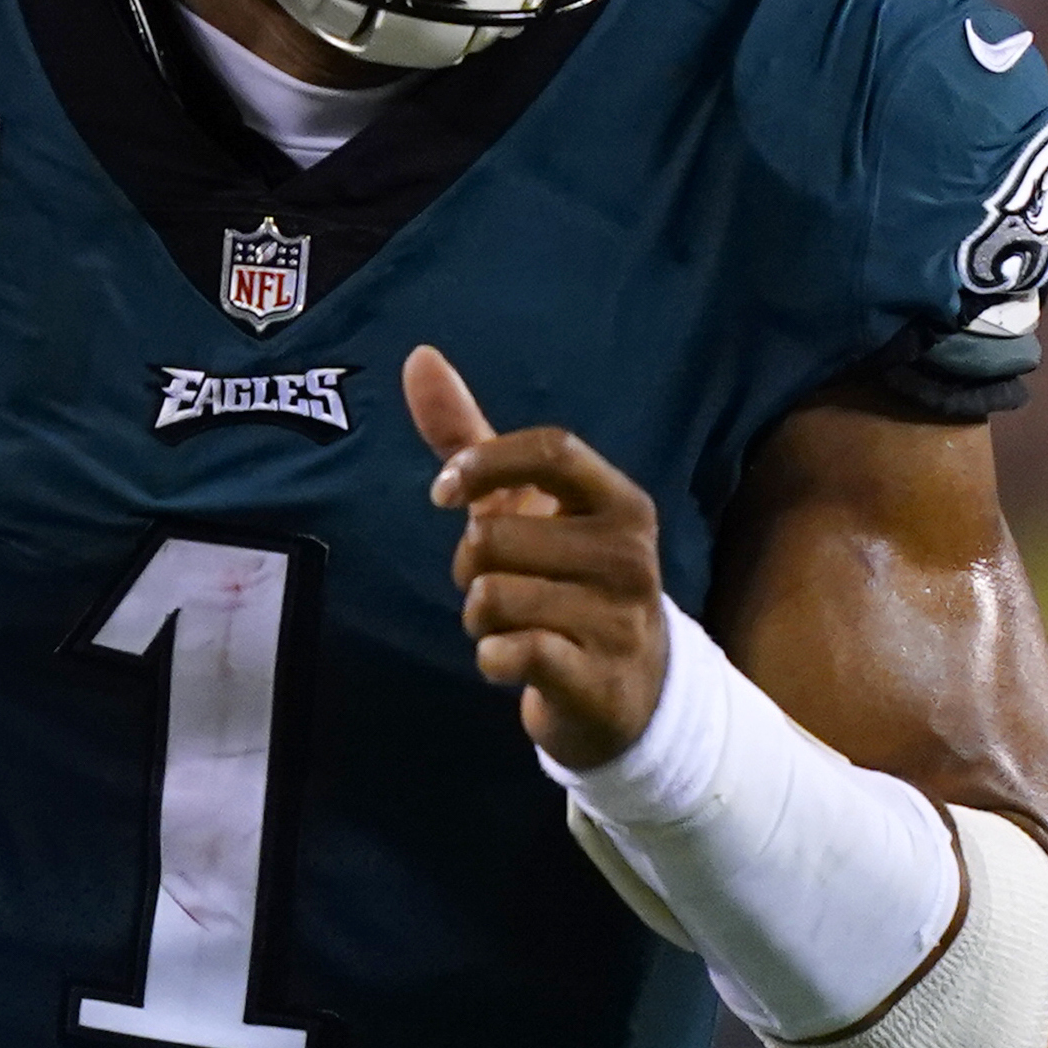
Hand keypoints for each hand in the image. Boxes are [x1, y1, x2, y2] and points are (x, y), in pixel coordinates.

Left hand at [404, 344, 668, 768]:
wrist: (628, 691)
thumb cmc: (565, 581)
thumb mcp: (525, 508)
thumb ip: (470, 437)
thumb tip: (418, 356)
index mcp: (618, 501)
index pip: (551, 449)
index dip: (484, 462)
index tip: (442, 492)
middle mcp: (629, 552)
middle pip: (494, 536)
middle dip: (467, 567)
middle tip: (498, 587)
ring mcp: (619, 617)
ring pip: (491, 596)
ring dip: (478, 618)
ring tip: (510, 626)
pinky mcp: (598, 676)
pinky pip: (512, 651)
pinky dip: (492, 658)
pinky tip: (512, 661)